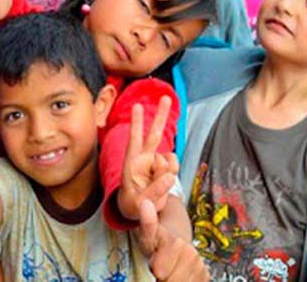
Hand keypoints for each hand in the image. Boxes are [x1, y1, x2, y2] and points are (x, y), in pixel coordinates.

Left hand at [117, 97, 178, 220]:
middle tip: (166, 97)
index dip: (137, 123)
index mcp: (131, 162)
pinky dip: (171, 174)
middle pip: (154, 134)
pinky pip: (174, 167)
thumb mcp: (139, 202)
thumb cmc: (134, 202)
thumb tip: (170, 176)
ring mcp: (156, 164)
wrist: (141, 209)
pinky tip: (163, 182)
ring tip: (156, 185)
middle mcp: (144, 158)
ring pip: (169, 156)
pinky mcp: (167, 170)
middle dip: (160, 115)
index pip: (134, 139)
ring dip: (167, 169)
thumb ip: (154, 190)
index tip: (137, 106)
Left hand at [138, 199, 208, 281]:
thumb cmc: (157, 238)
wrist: (175, 239)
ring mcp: (200, 266)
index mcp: (176, 243)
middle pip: (171, 281)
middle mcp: (192, 255)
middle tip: (162, 265)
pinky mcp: (205, 275)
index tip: (154, 260)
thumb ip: (147, 222)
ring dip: (173, 279)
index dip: (154, 268)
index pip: (159, 271)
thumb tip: (145, 203)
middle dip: (164, 276)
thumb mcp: (147, 232)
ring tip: (170, 268)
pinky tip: (179, 273)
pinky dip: (183, 281)